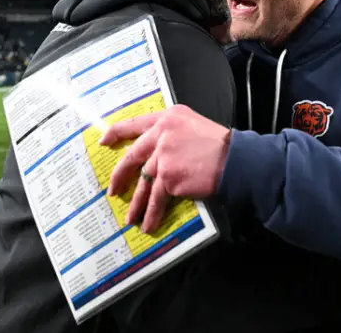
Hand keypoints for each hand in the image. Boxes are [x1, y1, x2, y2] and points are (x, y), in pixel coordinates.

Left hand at [99, 104, 230, 232]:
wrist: (236, 160)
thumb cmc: (221, 146)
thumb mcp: (194, 126)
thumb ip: (173, 134)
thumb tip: (158, 155)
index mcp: (168, 117)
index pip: (135, 123)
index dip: (116, 133)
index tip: (104, 141)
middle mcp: (162, 133)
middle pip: (133, 155)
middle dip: (120, 176)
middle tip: (113, 190)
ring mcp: (163, 155)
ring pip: (143, 182)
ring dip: (137, 203)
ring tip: (131, 218)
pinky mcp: (168, 176)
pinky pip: (156, 198)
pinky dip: (152, 213)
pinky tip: (149, 223)